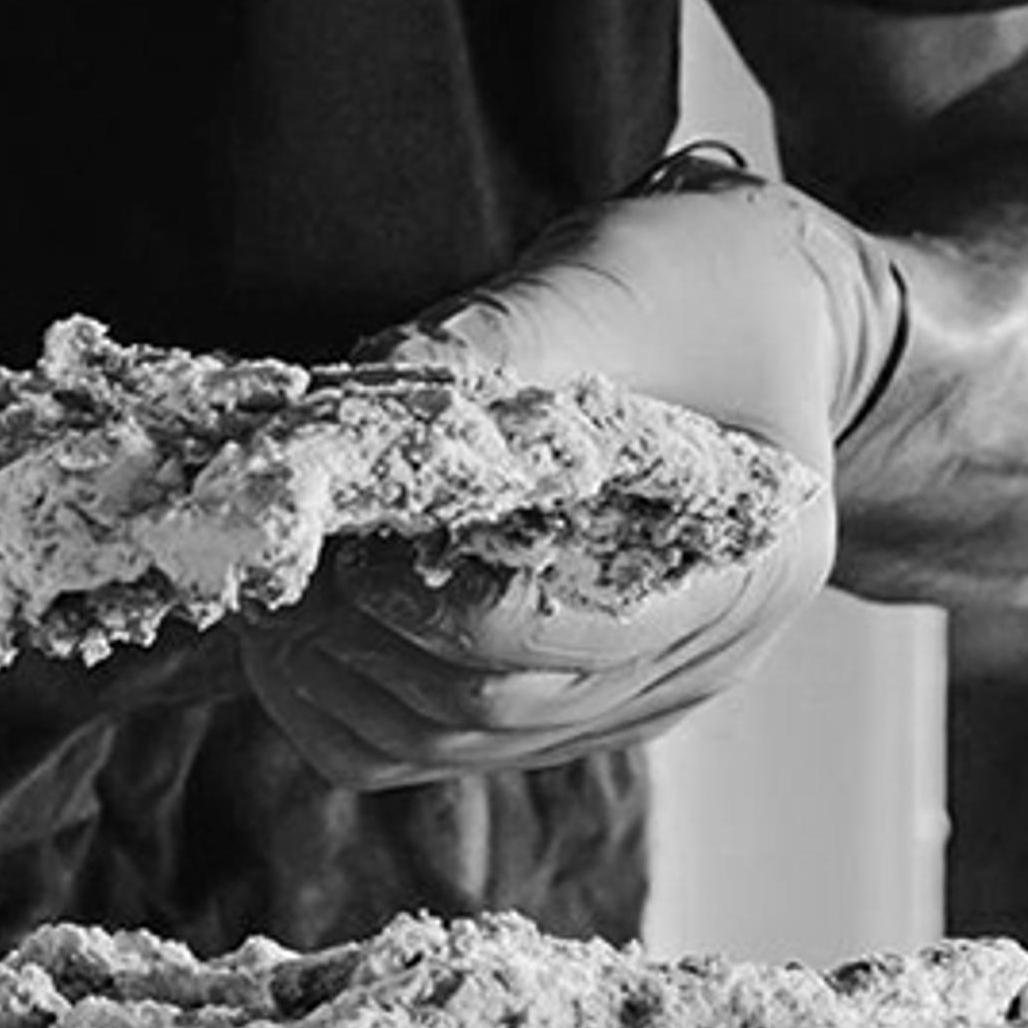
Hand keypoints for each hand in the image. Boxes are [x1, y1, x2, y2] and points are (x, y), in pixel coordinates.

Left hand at [241, 161, 898, 790]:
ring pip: (456, 745)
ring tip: (273, 595)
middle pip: (503, 708)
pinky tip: (296, 633)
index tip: (353, 546)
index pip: (574, 637)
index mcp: (750, 566)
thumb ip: (499, 342)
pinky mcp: (568, 689)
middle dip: (367, 644)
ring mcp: (633, 688)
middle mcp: (702, 655)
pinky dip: (349, 704)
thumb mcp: (619, 283)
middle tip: (276, 568)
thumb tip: (346, 404)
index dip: (441, 606)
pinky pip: (439, 744)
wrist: (755, 308)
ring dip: (342, 682)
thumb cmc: (704, 282)